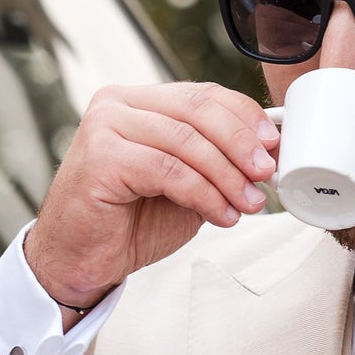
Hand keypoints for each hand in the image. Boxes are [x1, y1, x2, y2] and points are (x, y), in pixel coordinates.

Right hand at [23, 83, 277, 313]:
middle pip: (196, 110)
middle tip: (267, 173)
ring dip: (227, 175)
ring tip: (249, 203)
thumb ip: (214, 161)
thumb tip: (266, 154)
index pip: (201, 94)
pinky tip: (221, 214)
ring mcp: (104, 127)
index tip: (274, 144)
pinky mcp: (99, 158)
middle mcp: (117, 105)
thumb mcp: (184, 183)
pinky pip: (168, 170)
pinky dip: (204, 194)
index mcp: (138, 101)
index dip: (244, 115)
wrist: (80, 260)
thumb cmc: (128, 222)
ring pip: (186, 141)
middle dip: (240, 143)